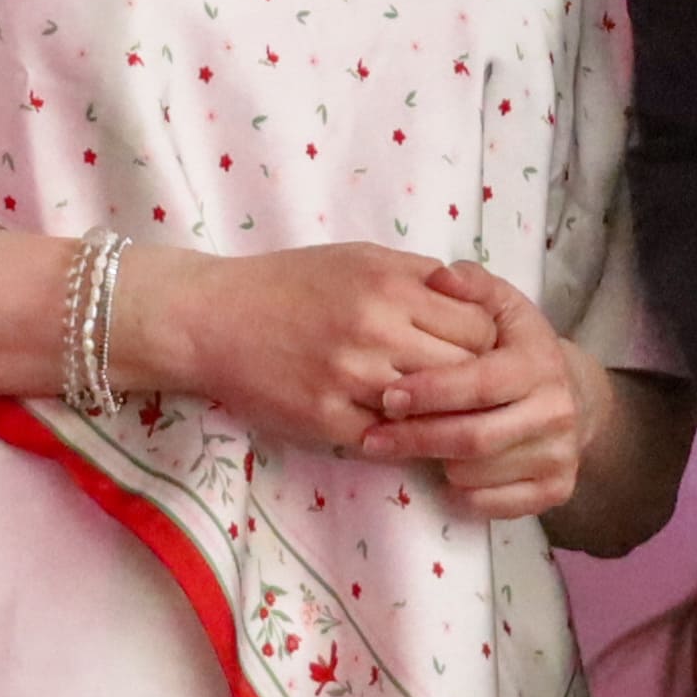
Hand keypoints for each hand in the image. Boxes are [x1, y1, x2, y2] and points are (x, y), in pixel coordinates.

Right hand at [124, 241, 495, 453]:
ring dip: (436, 412)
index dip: (484, 341)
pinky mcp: (326, 419)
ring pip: (431, 409)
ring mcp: (351, 379)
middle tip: (461, 385)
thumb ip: (419, 276)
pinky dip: (398, 434)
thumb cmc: (290, 284)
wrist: (212, 319)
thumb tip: (475, 299)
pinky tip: (394, 425)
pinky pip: (388, 438)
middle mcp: (376, 331)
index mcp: (390, 286)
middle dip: (470, 380)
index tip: (472, 349)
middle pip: (465, 371)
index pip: (479, 327)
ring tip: (433, 408)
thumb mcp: (359, 257)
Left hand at [354, 272, 596, 517]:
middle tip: (373, 437)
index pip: (479, 384)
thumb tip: (441, 275)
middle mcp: (556, 411)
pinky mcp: (557, 490)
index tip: (388, 396)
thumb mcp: (500, 307)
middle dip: (418, 438)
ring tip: (409, 446)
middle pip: (474, 437)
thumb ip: (471, 286)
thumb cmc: (516, 348)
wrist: (572, 396)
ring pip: (477, 473)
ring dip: (434, 464)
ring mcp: (559, 454)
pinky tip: (442, 472)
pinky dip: (460, 493)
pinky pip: (492, 505)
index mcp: (538, 363)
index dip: (431, 392)